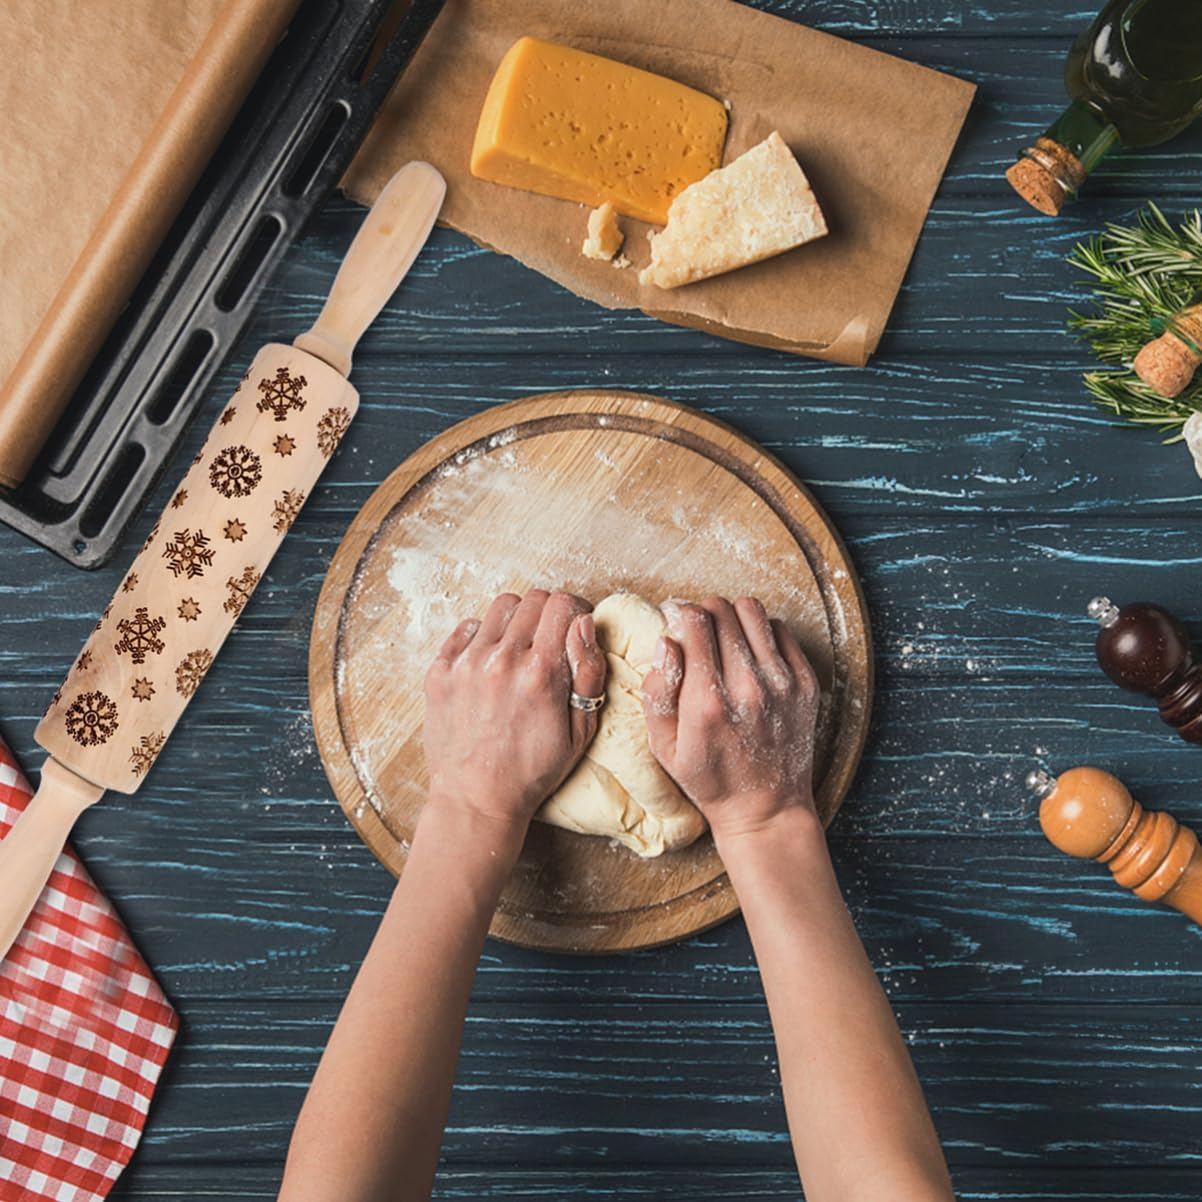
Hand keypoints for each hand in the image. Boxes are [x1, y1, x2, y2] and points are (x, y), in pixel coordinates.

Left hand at [423, 590, 606, 831]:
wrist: (475, 800)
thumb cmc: (532, 772)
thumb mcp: (580, 731)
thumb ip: (589, 672)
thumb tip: (585, 624)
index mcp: (540, 673)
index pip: (562, 604)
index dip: (576, 611)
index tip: (575, 626)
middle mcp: (501, 660)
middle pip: (533, 599)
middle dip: (549, 614)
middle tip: (550, 640)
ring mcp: (466, 663)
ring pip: (500, 607)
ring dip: (516, 621)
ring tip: (519, 650)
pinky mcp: (440, 670)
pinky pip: (466, 628)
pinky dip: (483, 637)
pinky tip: (490, 663)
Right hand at [641, 596, 819, 840]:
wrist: (767, 808)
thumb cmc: (710, 779)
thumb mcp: (664, 746)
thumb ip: (657, 691)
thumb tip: (666, 641)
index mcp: (707, 702)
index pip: (694, 621)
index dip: (679, 613)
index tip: (675, 621)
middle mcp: (748, 687)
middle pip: (722, 609)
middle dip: (703, 612)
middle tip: (697, 631)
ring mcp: (781, 683)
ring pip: (753, 610)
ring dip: (733, 616)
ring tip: (725, 637)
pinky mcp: (805, 683)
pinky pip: (781, 630)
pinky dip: (762, 633)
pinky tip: (752, 653)